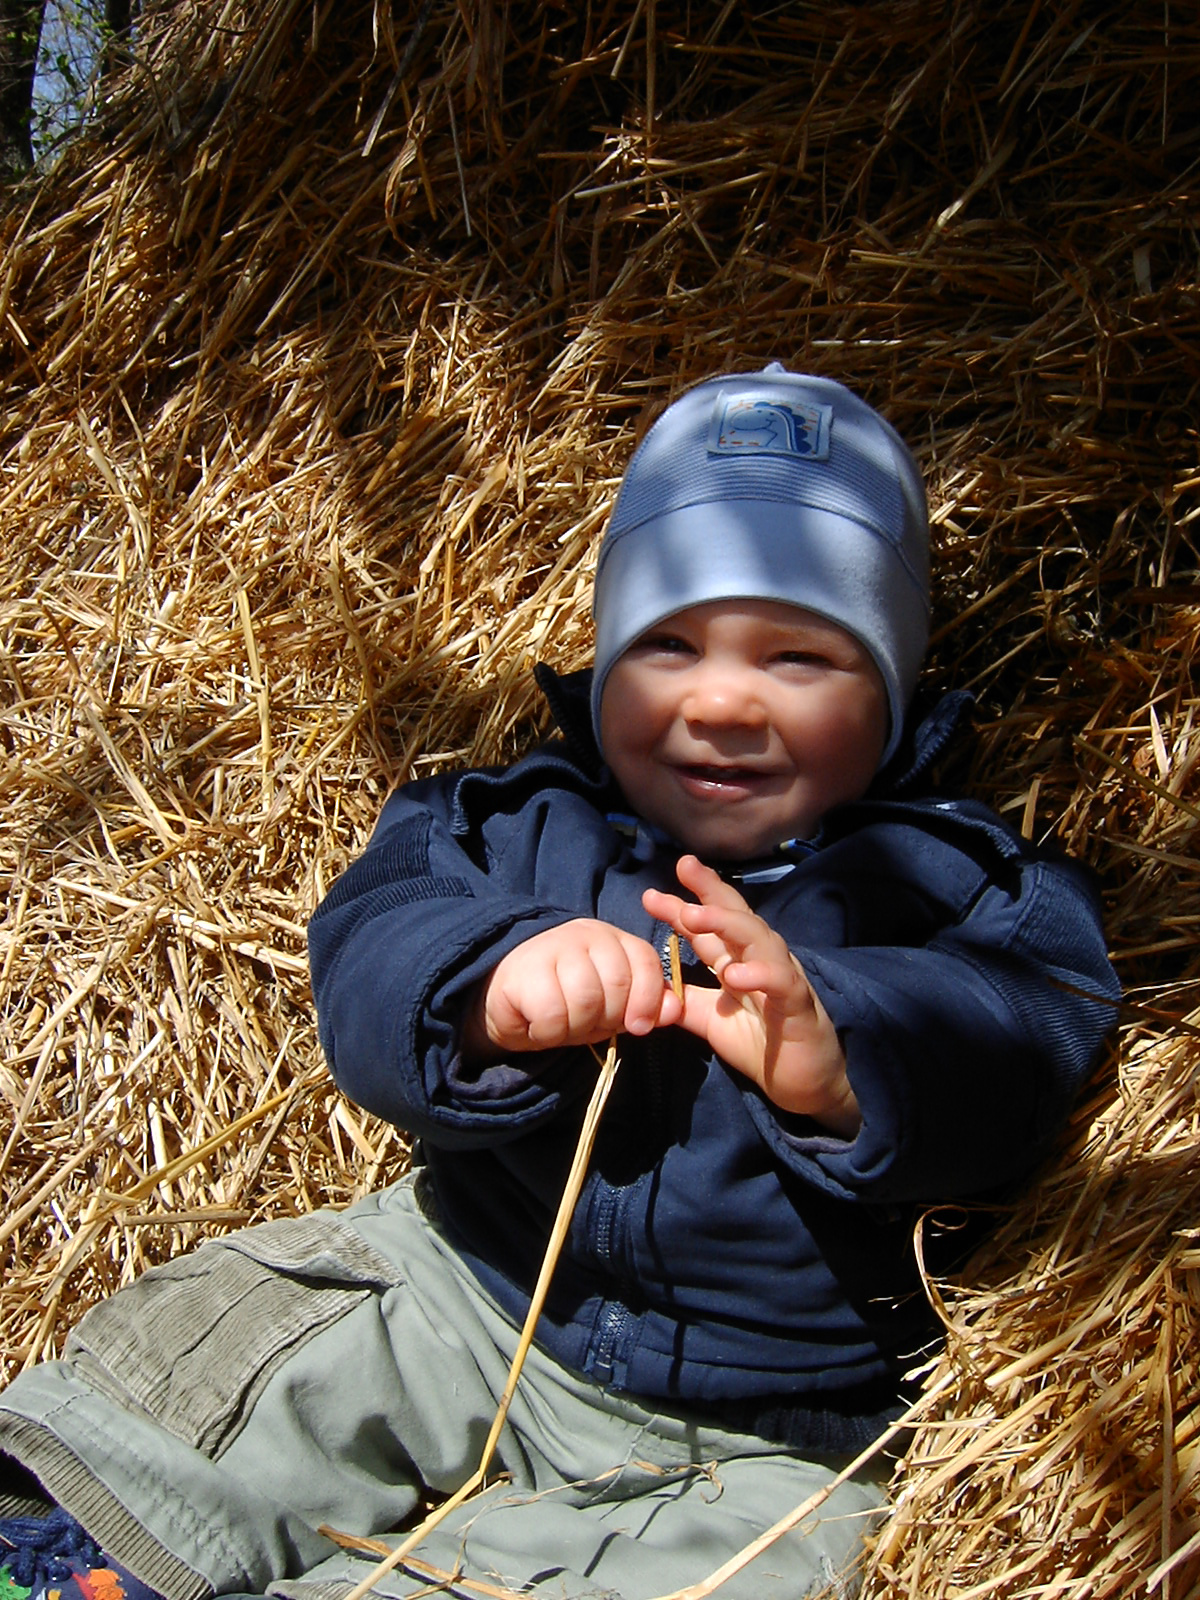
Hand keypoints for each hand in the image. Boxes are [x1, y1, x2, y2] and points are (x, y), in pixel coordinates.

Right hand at [464, 919, 682, 1057]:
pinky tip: (539, 1025)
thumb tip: (675, 1012)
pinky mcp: (523, 970)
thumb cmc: (566, 1002)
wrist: (506, 998)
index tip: (638, 1027)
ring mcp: (552, 947)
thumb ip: (645, 1007)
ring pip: (585, 1000)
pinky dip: (549, 1033)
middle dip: (606, 1019)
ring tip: (561, 1024)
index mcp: (614, 940)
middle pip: (617, 985)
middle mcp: (585, 934)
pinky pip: (552, 1014)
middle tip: (585, 1024)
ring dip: (575, 1028)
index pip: (645, 962)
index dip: (647, 999)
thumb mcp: (611, 1008)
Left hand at [642, 856, 860, 1135]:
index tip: (650, 894)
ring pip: (758, 938)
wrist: (807, 1084)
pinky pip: (781, 982)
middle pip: (736, 916)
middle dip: (709, 890)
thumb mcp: (711, 1020)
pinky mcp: (798, 1004)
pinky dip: (759, 974)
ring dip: (726, 923)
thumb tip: (648, 985)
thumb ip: (684, 1000)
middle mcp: (762, 960)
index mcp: (739, 961)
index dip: (682, 907)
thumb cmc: (762, 1045)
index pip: (709, 928)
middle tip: (683, 868)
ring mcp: (783, 977)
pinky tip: (734, 974)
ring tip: (693, 914)